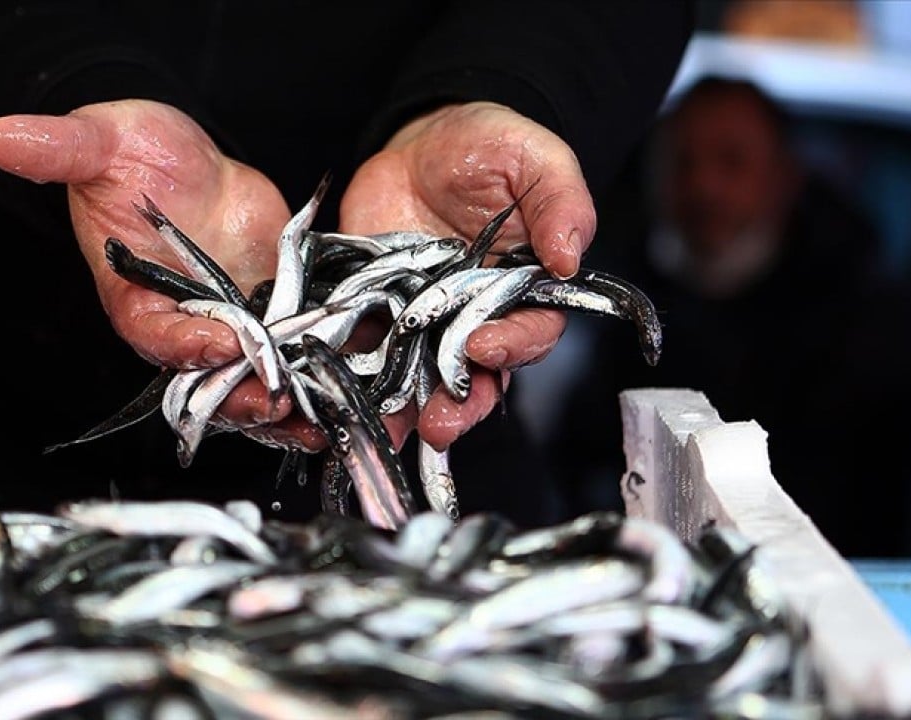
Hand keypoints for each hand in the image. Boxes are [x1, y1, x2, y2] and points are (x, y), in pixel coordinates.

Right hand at [0, 100, 292, 423]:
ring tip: (320, 417)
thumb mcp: (100, 141)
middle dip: (242, 396)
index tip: (218, 342)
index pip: (154, 335)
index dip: (185, 344)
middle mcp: (183, 326)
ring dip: (287, 405)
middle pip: (209, 380)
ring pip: (254, 381)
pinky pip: (293, 355)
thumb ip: (61, 147)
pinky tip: (352, 382)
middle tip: (280, 400)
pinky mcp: (272, 316)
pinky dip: (319, 373)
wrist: (184, 159)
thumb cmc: (132, 153)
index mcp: (135, 300)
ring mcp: (231, 326)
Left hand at [341, 102, 597, 449]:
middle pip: (477, 377)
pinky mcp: (380, 314)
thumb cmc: (492, 146)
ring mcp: (426, 322)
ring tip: (391, 429)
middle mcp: (478, 318)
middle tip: (440, 423)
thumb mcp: (536, 160)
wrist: (422, 140)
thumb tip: (570, 259)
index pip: (529, 334)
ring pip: (423, 379)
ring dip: (408, 410)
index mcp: (526, 292)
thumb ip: (561, 204)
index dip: (511, 348)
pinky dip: (355, 378)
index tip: (485, 347)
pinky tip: (340, 397)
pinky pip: (369, 353)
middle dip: (460, 404)